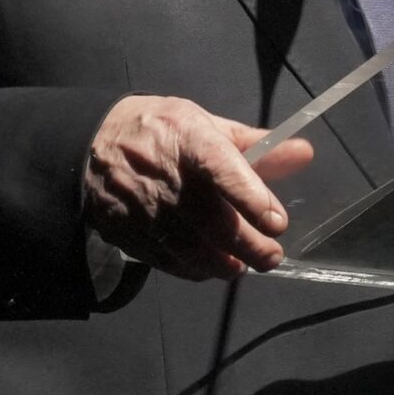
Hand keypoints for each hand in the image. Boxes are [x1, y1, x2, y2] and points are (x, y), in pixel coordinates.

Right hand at [82, 96, 313, 279]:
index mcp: (191, 141)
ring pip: (193, 251)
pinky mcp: (130, 234)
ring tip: (243, 266)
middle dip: (250, 247)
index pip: (223, 171)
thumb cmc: (159, 131)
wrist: (89, 145)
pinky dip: (195, 270)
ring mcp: (146, 210)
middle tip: (271, 257)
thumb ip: (257, 145)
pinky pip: (170, 262)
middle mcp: (168, 178)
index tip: (277, 222)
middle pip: (214, 223)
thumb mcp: (204, 124)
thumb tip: (304, 154)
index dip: (252, 199)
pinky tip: (211, 267)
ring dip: (225, 264)